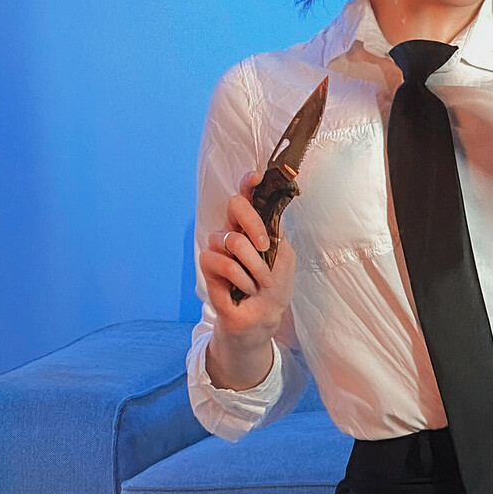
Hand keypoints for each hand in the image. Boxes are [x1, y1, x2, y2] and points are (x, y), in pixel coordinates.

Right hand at [200, 170, 294, 338]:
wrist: (262, 317)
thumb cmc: (274, 288)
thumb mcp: (284, 256)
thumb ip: (276, 230)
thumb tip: (270, 207)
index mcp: (253, 226)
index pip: (247, 197)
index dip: (248, 183)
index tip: (256, 176)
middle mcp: (234, 230)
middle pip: (235, 205)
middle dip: (253, 223)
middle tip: (265, 245)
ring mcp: (219, 246)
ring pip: (233, 240)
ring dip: (254, 265)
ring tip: (260, 282)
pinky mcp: (208, 264)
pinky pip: (223, 262)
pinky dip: (241, 278)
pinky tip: (246, 288)